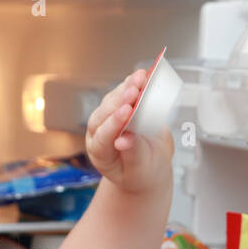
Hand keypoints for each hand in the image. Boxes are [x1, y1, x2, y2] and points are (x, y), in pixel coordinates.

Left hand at [85, 65, 174, 193]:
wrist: (149, 165)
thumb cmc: (142, 172)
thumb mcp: (140, 169)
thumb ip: (132, 154)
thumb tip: (125, 139)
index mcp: (100, 154)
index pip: (103, 137)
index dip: (114, 123)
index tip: (127, 112)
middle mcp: (98, 134)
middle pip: (104, 114)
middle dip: (120, 101)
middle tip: (135, 91)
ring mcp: (107, 118)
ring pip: (112, 100)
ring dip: (126, 87)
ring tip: (141, 78)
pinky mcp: (118, 106)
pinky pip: (122, 92)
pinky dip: (133, 84)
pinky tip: (142, 76)